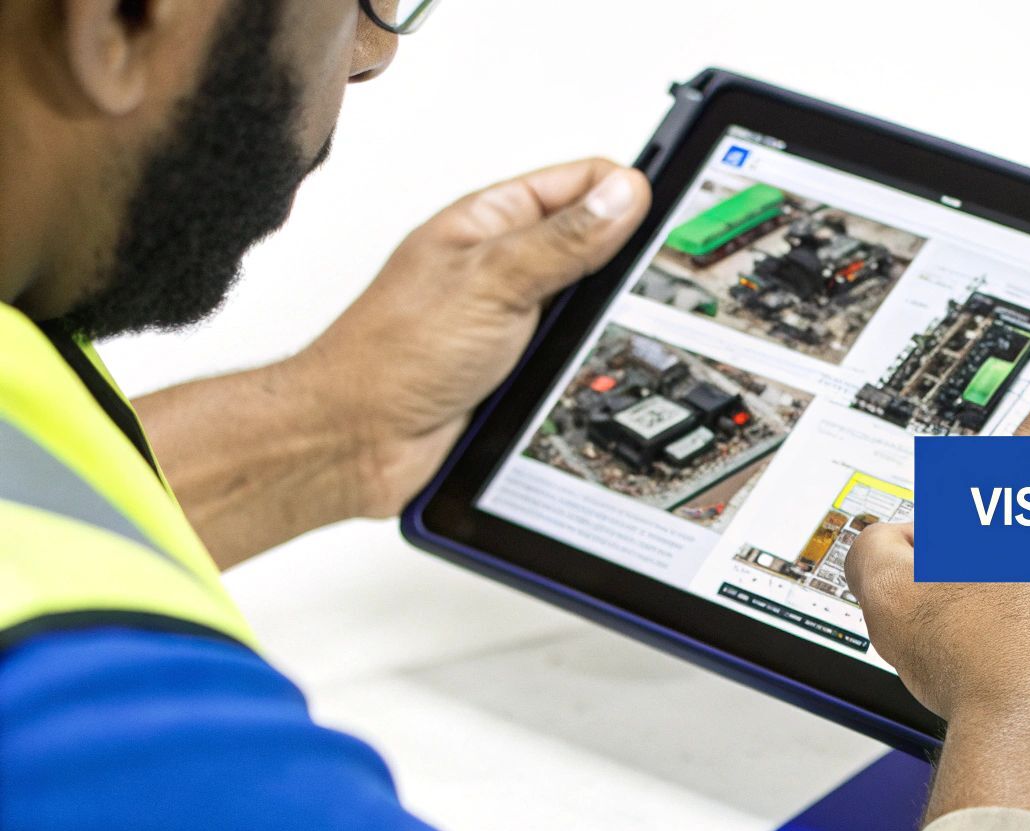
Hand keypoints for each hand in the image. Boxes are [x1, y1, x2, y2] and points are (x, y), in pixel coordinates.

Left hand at [296, 157, 650, 517]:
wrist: (357, 444)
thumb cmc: (389, 356)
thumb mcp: (490, 283)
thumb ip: (562, 240)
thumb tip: (624, 196)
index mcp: (491, 222)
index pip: (582, 183)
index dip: (627, 191)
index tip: (667, 214)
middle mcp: (506, 266)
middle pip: (596, 245)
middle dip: (627, 260)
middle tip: (653, 277)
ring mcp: (516, 319)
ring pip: (592, 305)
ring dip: (608, 318)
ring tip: (623, 325)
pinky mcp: (523, 368)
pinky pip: (578, 355)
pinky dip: (593, 360)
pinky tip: (600, 366)